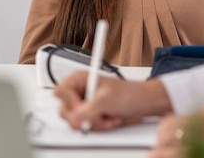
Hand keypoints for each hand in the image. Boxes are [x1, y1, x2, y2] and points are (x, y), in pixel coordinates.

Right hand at [54, 70, 170, 130]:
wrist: (143, 102)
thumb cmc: (129, 93)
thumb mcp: (108, 99)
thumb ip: (90, 109)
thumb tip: (75, 116)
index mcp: (80, 78)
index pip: (61, 92)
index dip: (71, 103)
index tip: (84, 108)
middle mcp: (79, 90)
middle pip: (65, 110)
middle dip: (85, 117)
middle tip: (100, 115)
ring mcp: (83, 103)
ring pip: (74, 121)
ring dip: (94, 123)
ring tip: (108, 117)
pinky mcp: (88, 114)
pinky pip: (84, 126)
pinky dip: (97, 126)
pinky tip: (109, 120)